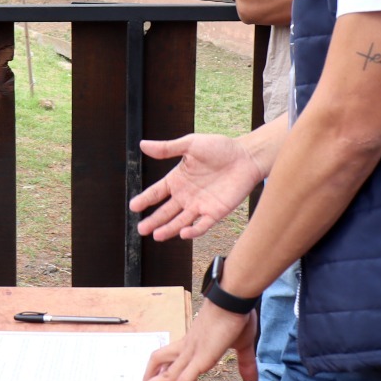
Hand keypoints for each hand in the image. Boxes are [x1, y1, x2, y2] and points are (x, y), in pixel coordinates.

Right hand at [133, 133, 265, 239]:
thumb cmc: (219, 147)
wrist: (246, 157)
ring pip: (180, 221)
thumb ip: (167, 148)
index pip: (156, 193)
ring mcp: (200, 205)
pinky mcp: (215, 212)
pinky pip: (202, 225)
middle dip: (153, 221)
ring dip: (168, 229)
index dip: (145, 200)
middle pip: (165, 211)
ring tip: (156, 235)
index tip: (133, 207)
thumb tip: (142, 145)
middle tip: (141, 229)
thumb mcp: (190, 144)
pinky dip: (192, 230)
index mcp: (178, 179)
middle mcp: (186, 195)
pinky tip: (183, 233)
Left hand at [141, 303, 258, 380]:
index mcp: (194, 341)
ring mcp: (192, 353)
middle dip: (149, 377)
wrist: (233, 299)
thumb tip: (253, 380)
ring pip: (166, 375)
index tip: (156, 377)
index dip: (161, 366)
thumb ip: (245, 363)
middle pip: (159, 361)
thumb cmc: (237, 314)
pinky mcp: (200, 359)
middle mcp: (188, 347)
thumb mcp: (242, 343)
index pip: (171, 354)